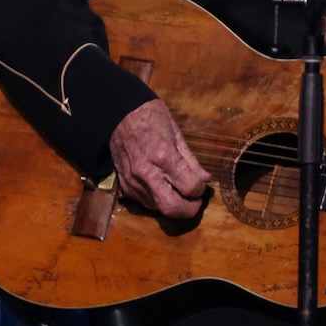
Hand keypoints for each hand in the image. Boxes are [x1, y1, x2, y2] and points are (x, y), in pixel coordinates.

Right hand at [108, 99, 211, 218]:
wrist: (120, 115)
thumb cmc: (153, 120)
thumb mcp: (178, 136)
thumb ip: (192, 161)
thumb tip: (205, 179)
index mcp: (164, 158)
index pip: (190, 187)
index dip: (200, 190)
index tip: (202, 186)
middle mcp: (147, 174)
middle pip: (171, 207)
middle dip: (188, 210)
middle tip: (196, 202)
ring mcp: (133, 182)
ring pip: (158, 208)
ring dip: (173, 206)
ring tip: (181, 194)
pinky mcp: (124, 186)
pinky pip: (145, 203)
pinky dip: (158, 201)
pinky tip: (165, 191)